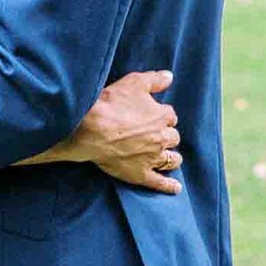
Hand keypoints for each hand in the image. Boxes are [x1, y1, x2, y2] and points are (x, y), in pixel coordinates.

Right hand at [73, 69, 182, 193]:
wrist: (90, 129)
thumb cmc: (110, 104)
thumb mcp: (134, 82)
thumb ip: (154, 80)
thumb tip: (169, 77)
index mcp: (162, 116)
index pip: (170, 115)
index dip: (161, 115)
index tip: (153, 116)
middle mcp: (161, 138)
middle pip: (173, 137)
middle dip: (167, 135)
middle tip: (156, 135)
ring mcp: (152, 158)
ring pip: (171, 159)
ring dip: (172, 157)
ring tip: (169, 158)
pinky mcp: (140, 174)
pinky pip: (159, 183)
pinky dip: (169, 186)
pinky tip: (175, 188)